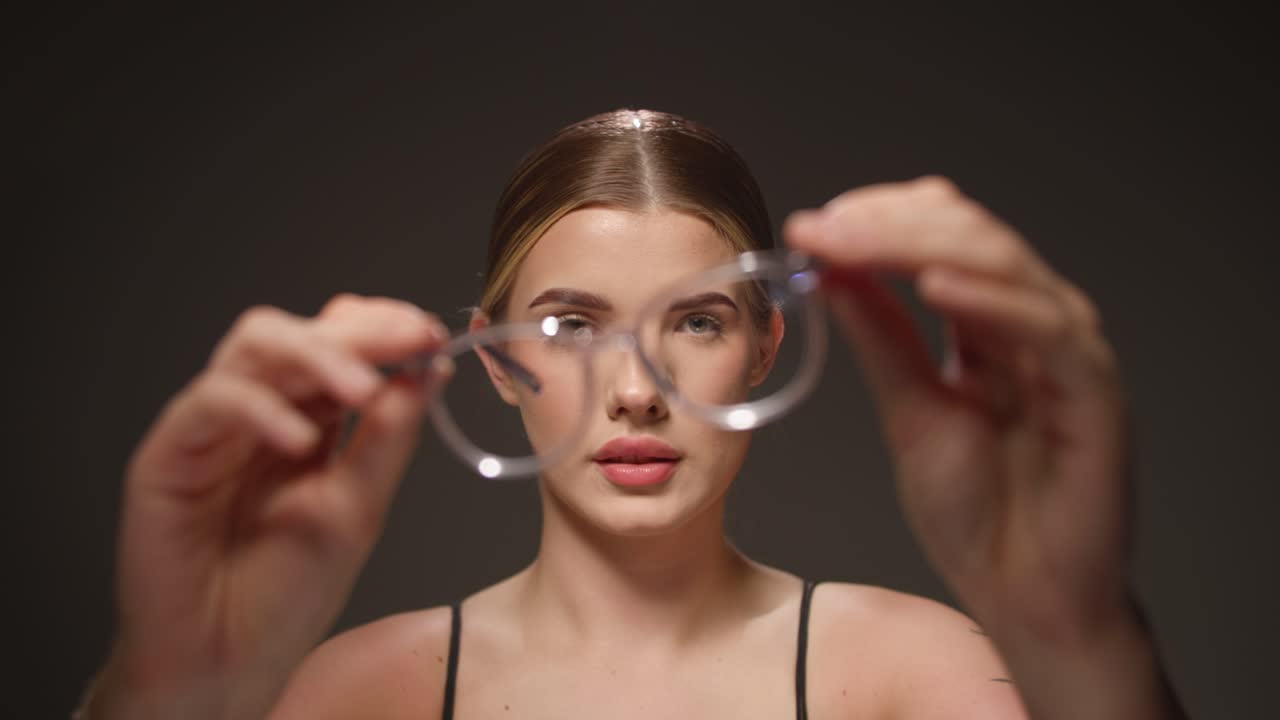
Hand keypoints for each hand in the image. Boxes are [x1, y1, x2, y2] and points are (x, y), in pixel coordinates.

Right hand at [94, 294, 448, 719]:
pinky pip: (210, 402)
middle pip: (299, 332)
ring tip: (362, 389)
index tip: (432, 334)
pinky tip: (298, 440)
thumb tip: (429, 370)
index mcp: (309, 420)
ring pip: (254, 347)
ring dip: (316, 355)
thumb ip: (388, 438)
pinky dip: (259, 409)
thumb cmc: (285, 594)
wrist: (226, 665)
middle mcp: (260, 412)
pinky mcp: (169, 454)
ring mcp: (214, 427)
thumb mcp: (358, 507)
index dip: (383, 328)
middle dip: (359, 332)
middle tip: (409, 339)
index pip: (341, 343)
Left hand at [784, 176, 1133, 640]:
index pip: (940, 238)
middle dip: (887, 223)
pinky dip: (989, 300)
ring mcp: (1068, 351)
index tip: (810, 226)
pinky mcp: (1095, 390)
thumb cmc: (978, 510)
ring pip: (1003, 264)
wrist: (1025, 595)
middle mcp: (1033, 323)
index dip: (877, 221)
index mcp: (990, 322)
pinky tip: (933, 285)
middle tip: (820, 227)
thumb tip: (829, 271)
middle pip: (968, 236)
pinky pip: (1046, 328)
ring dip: (921, 244)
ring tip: (854, 241)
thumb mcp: (908, 409)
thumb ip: (880, 337)